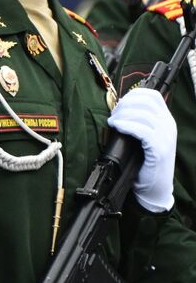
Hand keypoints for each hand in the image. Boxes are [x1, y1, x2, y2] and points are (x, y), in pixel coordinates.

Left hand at [108, 87, 176, 212]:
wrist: (155, 187)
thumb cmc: (144, 163)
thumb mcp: (144, 138)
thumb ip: (138, 123)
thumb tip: (118, 110)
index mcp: (166, 120)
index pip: (152, 95)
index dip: (132, 95)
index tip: (119, 105)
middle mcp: (168, 125)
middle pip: (146, 102)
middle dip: (125, 105)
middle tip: (113, 115)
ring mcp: (166, 137)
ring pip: (143, 114)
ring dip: (123, 115)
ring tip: (113, 123)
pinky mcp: (159, 149)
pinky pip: (142, 130)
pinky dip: (127, 126)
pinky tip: (118, 127)